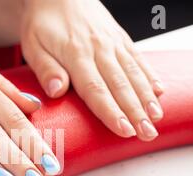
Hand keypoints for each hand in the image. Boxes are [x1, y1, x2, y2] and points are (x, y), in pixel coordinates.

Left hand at [21, 0, 164, 140]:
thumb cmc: (42, 23)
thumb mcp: (33, 46)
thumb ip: (46, 69)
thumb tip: (57, 92)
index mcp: (76, 54)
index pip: (95, 89)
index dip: (110, 112)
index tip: (124, 130)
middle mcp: (99, 48)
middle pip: (120, 85)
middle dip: (136, 112)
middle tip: (148, 134)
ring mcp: (113, 42)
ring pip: (133, 73)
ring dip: (146, 98)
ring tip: (157, 118)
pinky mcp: (120, 37)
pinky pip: (137, 58)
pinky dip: (149, 75)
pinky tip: (159, 91)